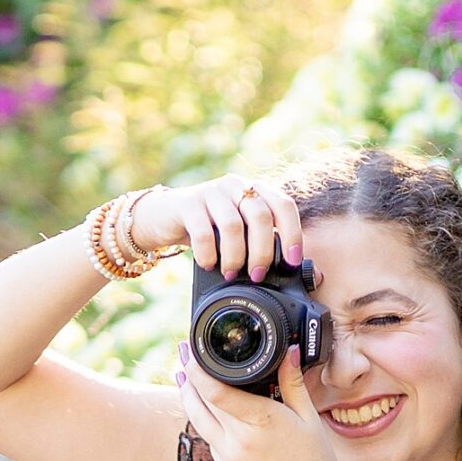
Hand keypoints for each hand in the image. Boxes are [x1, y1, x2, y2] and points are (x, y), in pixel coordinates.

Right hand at [128, 174, 304, 279]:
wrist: (162, 218)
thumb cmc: (206, 230)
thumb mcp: (236, 235)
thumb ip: (260, 244)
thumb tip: (299, 272)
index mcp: (254, 190)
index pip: (284, 204)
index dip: (293, 233)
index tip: (291, 260)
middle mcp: (236, 186)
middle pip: (261, 216)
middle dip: (262, 251)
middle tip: (256, 274)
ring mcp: (211, 191)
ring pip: (233, 225)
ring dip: (235, 256)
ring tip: (230, 273)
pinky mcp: (187, 202)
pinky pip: (203, 232)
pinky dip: (208, 255)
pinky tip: (207, 265)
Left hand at [176, 339, 346, 460]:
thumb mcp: (309, 420)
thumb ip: (293, 384)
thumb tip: (287, 351)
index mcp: (262, 421)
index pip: (216, 391)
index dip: (197, 368)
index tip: (191, 349)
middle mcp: (238, 439)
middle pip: (201, 401)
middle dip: (189, 374)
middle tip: (183, 350)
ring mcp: (228, 456)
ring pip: (198, 419)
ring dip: (187, 394)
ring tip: (182, 373)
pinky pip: (209, 436)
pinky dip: (204, 417)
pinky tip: (205, 404)